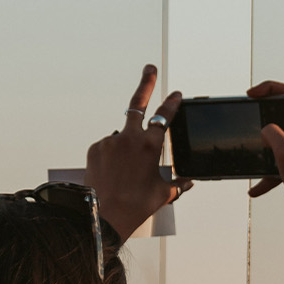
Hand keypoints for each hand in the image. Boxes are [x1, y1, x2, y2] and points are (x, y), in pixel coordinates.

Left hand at [87, 65, 191, 237]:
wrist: (104, 215)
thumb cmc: (136, 205)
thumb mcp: (163, 193)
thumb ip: (177, 183)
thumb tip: (187, 182)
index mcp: (149, 145)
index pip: (164, 116)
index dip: (172, 103)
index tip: (176, 94)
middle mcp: (128, 138)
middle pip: (138, 102)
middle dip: (146, 83)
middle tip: (149, 69)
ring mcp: (110, 142)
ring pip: (123, 136)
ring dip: (128, 146)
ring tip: (128, 172)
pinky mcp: (95, 149)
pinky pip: (109, 147)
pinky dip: (115, 156)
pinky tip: (116, 174)